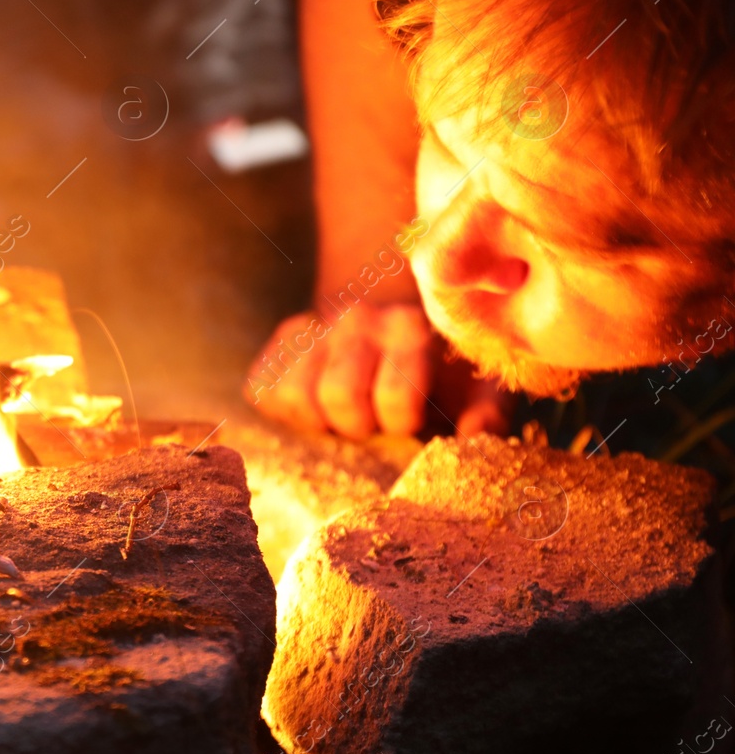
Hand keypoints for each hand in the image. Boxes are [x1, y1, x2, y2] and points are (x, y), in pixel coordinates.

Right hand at [244, 302, 510, 439]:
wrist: (389, 315)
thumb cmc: (440, 366)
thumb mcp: (478, 383)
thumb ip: (486, 410)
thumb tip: (473, 438)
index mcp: (410, 328)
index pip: (394, 396)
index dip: (400, 422)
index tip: (409, 423)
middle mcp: (356, 319)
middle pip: (338, 397)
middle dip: (358, 424)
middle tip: (372, 423)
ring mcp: (310, 327)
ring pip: (296, 395)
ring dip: (321, 418)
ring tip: (345, 415)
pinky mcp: (278, 343)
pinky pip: (265, 391)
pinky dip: (290, 410)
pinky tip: (317, 403)